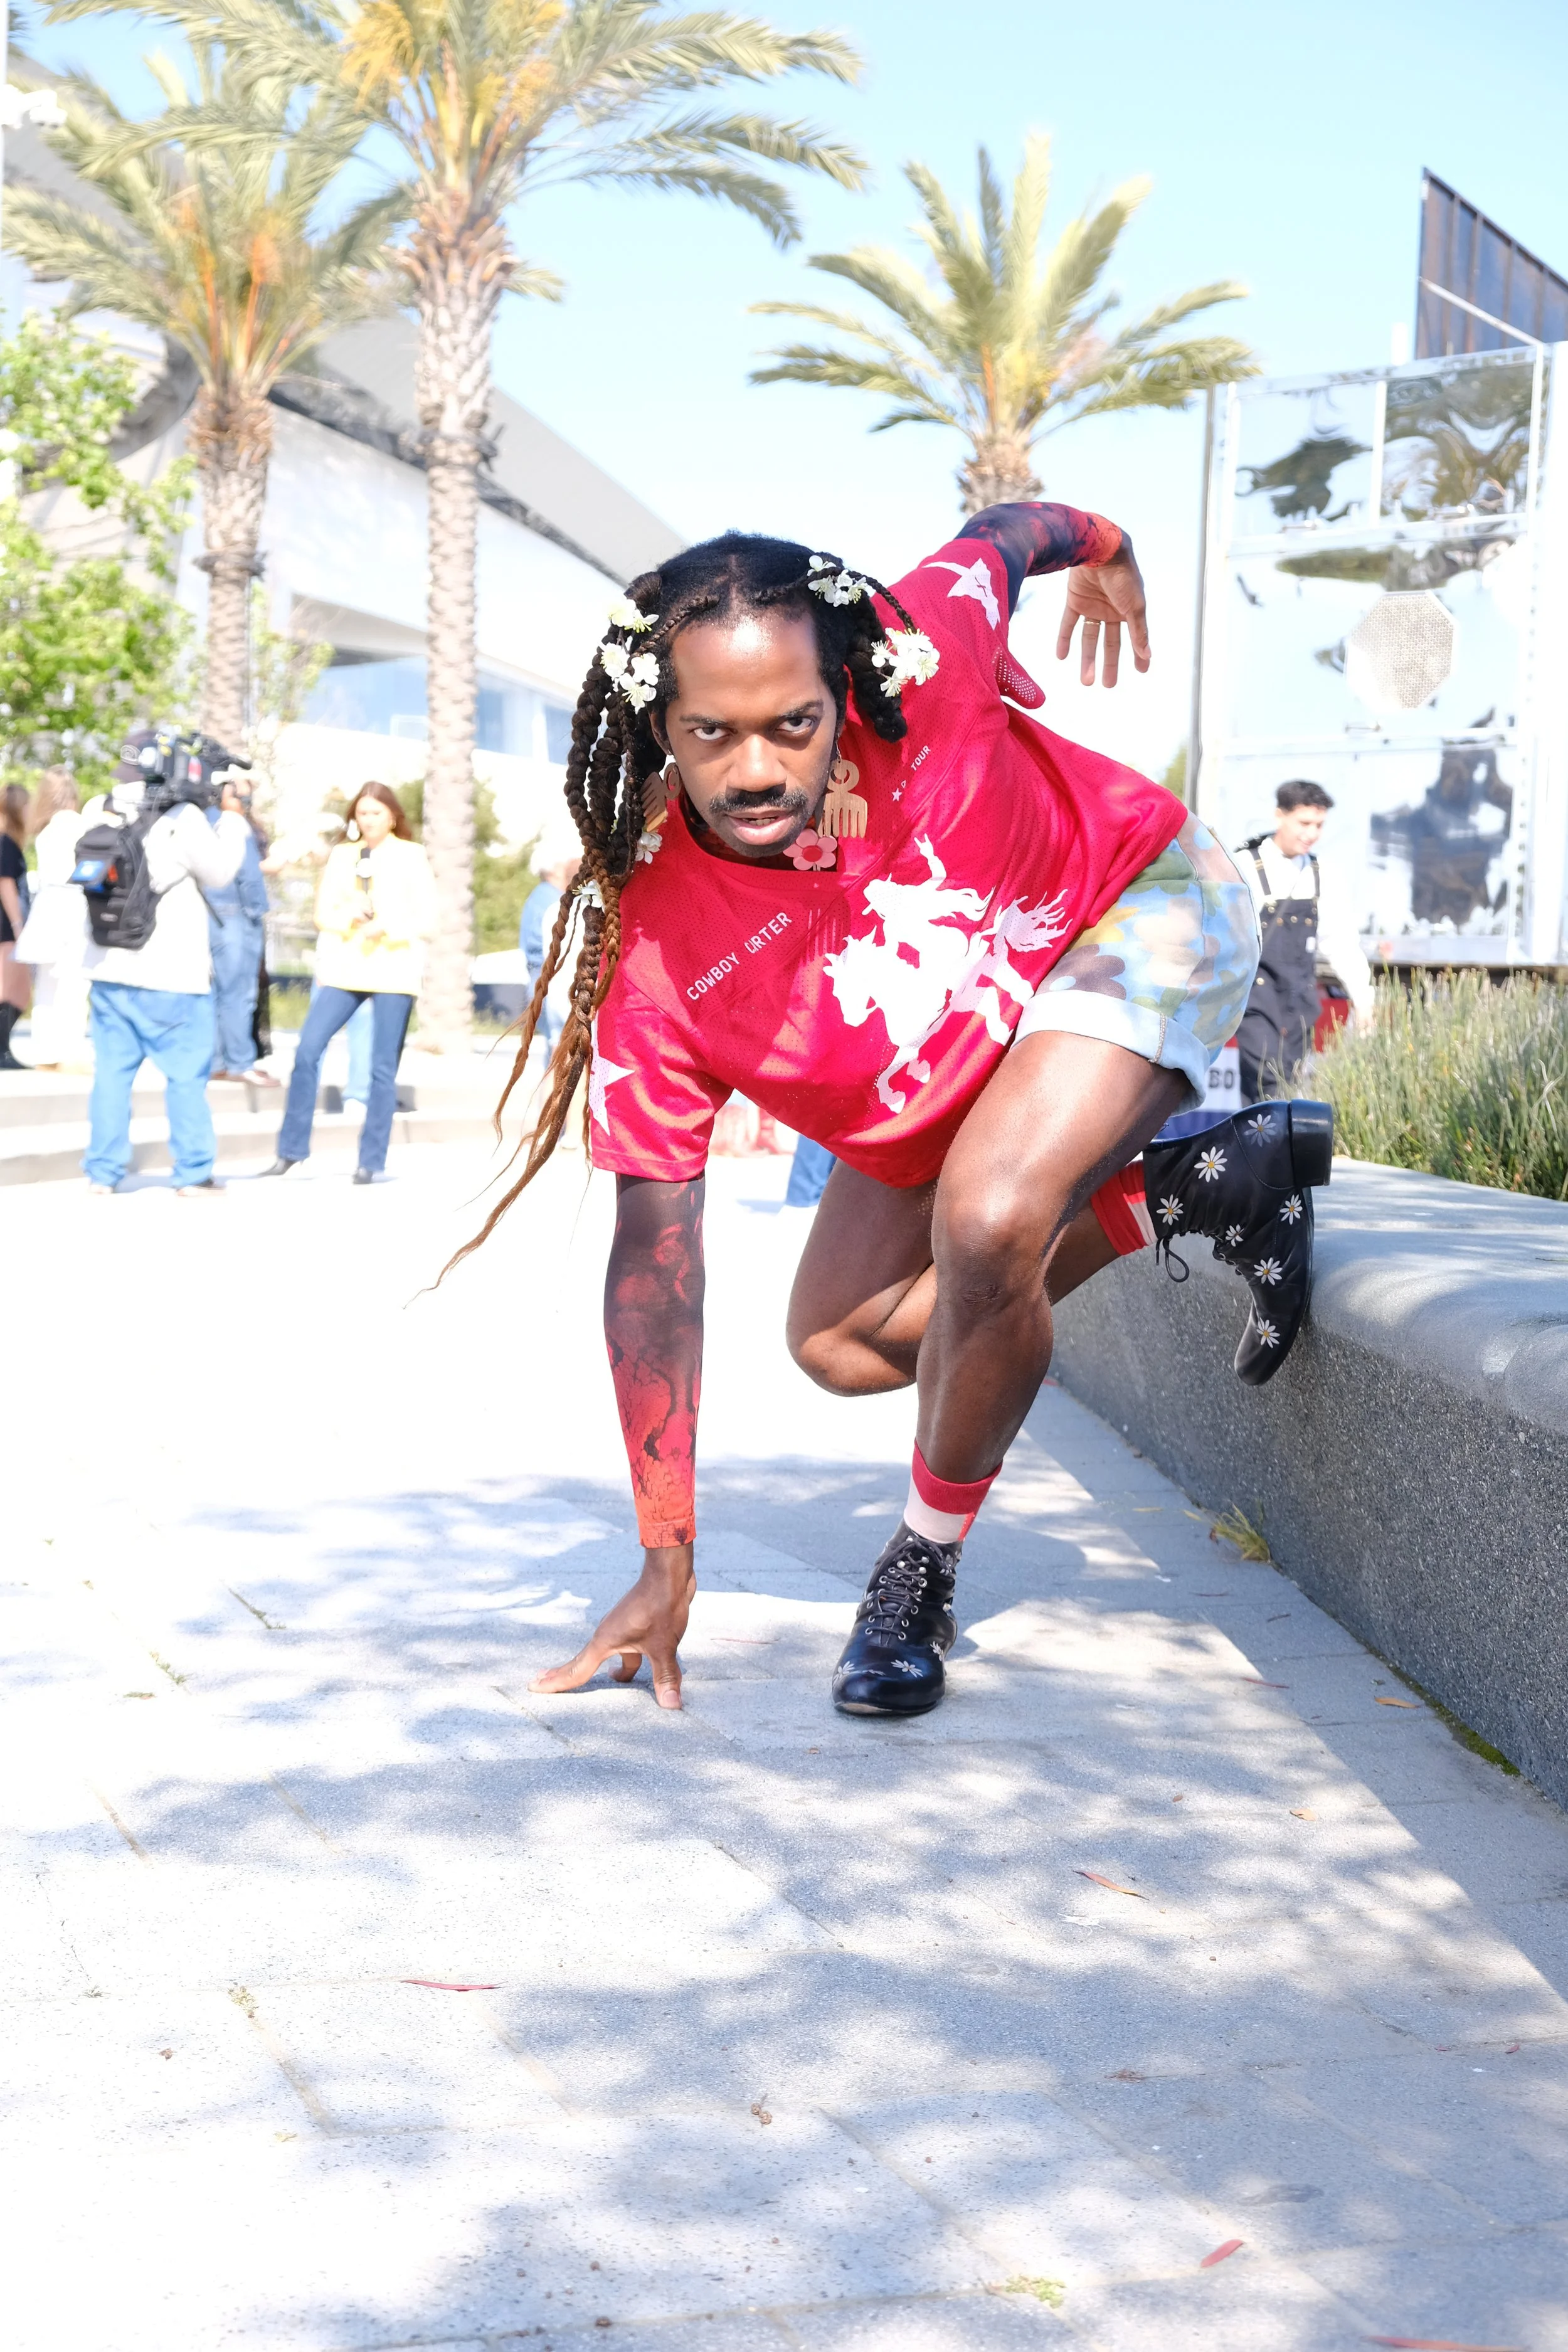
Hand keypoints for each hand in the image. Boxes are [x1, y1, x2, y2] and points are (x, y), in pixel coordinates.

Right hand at [529, 1543, 695, 1709]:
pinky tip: (625, 1676)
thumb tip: (671, 1705)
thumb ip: (665, 1676)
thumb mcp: (663, 1646)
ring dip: (596, 1673)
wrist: (669, 1575)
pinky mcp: (634, 1628)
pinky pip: (622, 1653)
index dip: (555, 1682)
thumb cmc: (660, 1606)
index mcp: (604, 1642)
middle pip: (580, 1662)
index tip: (533, 1686)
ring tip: (586, 1687)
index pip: (576, 1670)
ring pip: (603, 1659)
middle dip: (561, 1675)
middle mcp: (607, 1636)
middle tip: (537, 1682)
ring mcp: (620, 1631)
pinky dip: (623, 1667)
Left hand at [1055, 542, 1150, 687]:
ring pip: (1089, 637)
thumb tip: (1147, 655)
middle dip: (1109, 664)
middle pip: (1110, 642)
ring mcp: (1093, 606)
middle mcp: (1112, 610)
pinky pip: (1068, 623)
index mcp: (1130, 610)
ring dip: (1087, 659)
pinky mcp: (1075, 600)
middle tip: (1107, 685)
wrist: (1100, 549)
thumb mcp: (1134, 606)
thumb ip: (1139, 631)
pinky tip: (1061, 656)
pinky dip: (1064, 639)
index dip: (1138, 655)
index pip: (1135, 638)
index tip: (1141, 671)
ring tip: (1086, 681)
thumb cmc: (1123, 576)